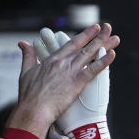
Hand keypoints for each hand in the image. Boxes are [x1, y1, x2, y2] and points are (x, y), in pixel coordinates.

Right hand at [7, 23, 118, 138]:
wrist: (33, 110)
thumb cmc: (28, 96)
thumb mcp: (26, 71)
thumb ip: (28, 56)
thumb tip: (23, 43)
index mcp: (52, 60)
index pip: (71, 44)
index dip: (83, 36)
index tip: (93, 29)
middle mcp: (63, 62)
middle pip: (83, 46)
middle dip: (96, 36)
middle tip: (107, 27)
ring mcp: (70, 72)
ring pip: (90, 54)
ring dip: (103, 44)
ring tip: (115, 37)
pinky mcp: (77, 82)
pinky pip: (93, 70)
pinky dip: (103, 62)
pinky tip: (112, 54)